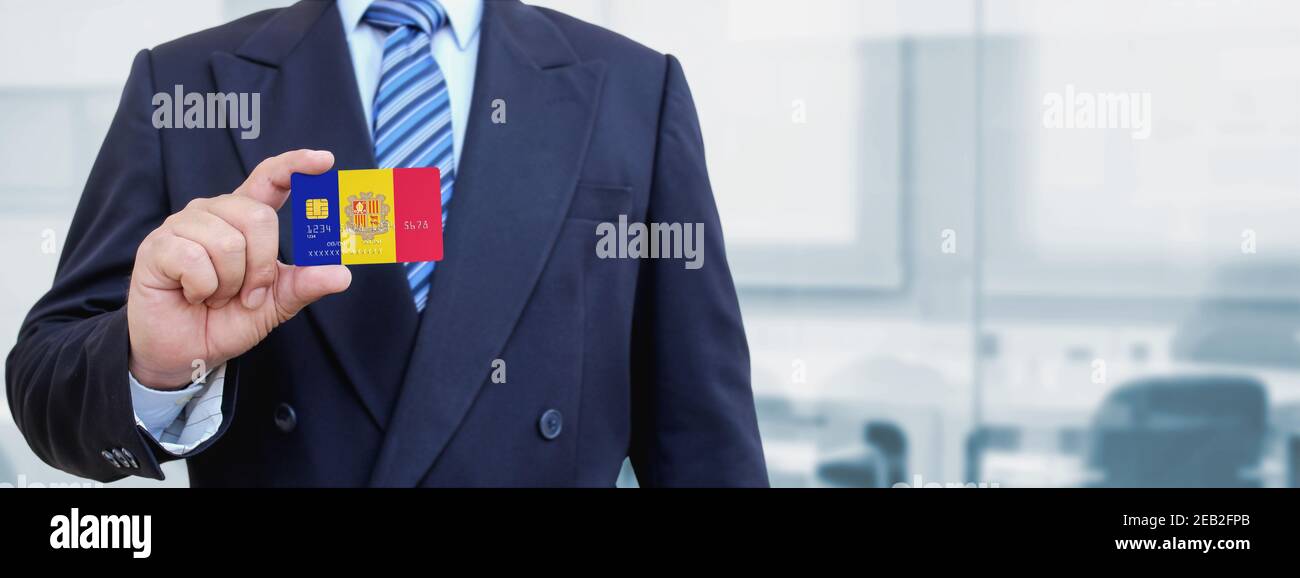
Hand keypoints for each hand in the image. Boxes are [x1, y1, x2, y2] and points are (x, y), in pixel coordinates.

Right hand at [127, 149, 350, 388]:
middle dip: (262, 266)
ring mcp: (182, 225)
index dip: (295, 166)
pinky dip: (203, 288)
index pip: (269, 179)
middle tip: (249, 295)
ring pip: (228, 242)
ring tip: (215, 296)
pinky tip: (192, 295)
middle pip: (258, 217)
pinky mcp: (158, 245)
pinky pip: (195, 259)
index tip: (324, 161)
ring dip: (230, 283)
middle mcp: (214, 212)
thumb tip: (342, 274)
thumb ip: (305, 285)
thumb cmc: (226, 319)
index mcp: (244, 218)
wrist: (185, 351)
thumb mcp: (276, 304)